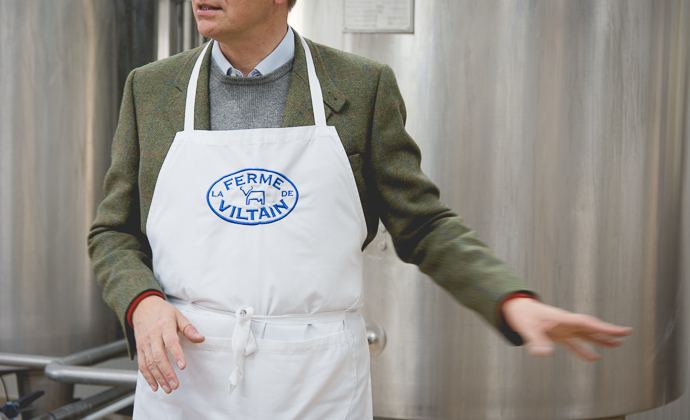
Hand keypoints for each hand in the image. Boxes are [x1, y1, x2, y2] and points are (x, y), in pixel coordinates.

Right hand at [132, 296, 204, 392]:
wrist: (142, 306)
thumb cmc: (162, 311)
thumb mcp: (178, 315)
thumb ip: (189, 329)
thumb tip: (200, 338)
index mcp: (164, 326)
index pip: (171, 342)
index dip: (177, 354)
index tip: (183, 366)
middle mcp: (152, 336)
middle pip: (159, 357)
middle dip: (167, 373)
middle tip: (175, 384)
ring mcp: (144, 343)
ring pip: (150, 363)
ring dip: (158, 378)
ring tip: (168, 388)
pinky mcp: (139, 349)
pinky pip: (142, 365)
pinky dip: (148, 377)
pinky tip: (155, 385)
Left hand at [502, 298, 632, 360]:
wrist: (514, 307)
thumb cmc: (521, 314)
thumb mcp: (526, 328)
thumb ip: (536, 341)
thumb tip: (544, 354)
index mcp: (562, 319)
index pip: (588, 323)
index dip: (605, 328)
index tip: (622, 330)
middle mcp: (565, 323)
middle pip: (591, 327)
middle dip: (608, 331)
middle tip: (626, 334)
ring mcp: (562, 329)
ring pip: (585, 335)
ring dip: (600, 340)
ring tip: (617, 345)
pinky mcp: (557, 334)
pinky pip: (574, 343)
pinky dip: (584, 351)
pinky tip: (594, 358)